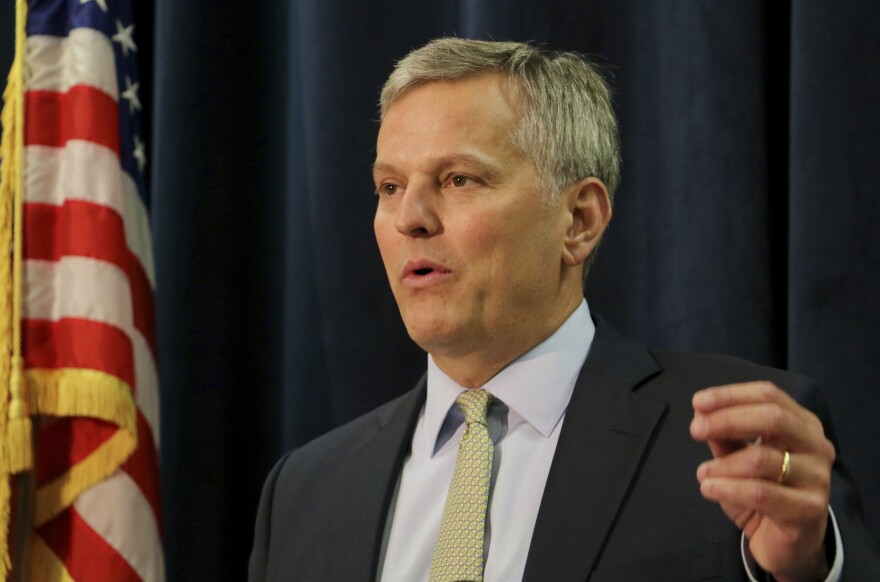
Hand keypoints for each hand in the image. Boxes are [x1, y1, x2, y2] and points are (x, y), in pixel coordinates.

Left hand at [690, 381, 835, 580]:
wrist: (786, 544)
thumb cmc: (763, 492)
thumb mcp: (738, 459)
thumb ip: (725, 436)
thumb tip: (701, 412)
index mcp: (802, 424)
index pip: (768, 395)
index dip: (731, 395)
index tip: (697, 402)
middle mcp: (816, 446)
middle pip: (773, 418)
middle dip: (727, 419)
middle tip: (695, 430)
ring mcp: (817, 478)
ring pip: (762, 459)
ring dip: (722, 464)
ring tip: (702, 474)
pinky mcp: (809, 509)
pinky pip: (760, 493)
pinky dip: (727, 488)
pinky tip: (708, 488)